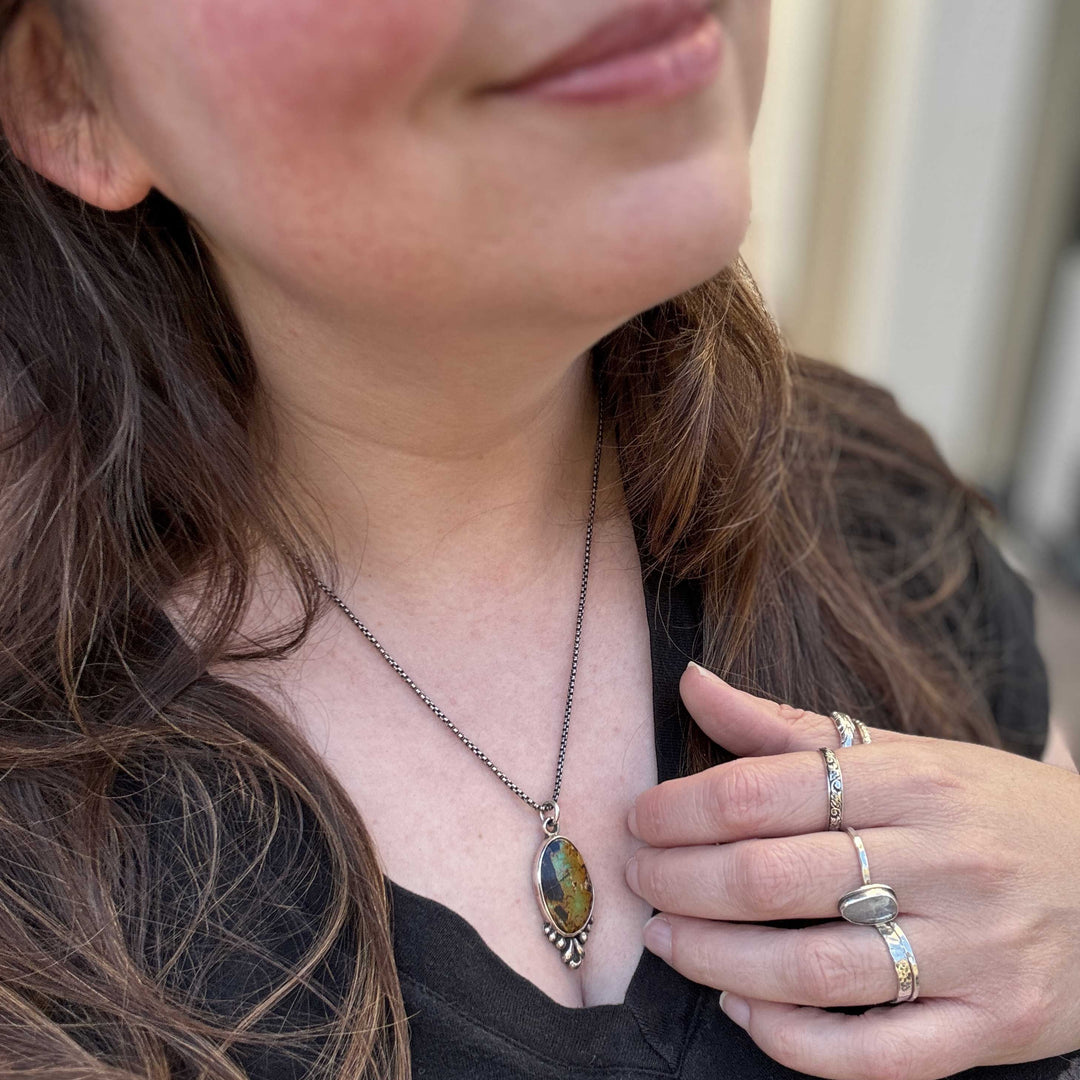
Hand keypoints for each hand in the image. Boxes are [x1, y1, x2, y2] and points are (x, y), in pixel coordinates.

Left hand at [625, 661, 1079, 1079]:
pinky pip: (873, 1051)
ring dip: (713, 959)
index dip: (683, 808)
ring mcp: (974, 950)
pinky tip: (740, 1008)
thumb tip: (691, 681)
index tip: (640, 818)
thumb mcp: (902, 753)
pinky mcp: (993, 1025)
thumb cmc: (986, 807)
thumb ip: (788, 727)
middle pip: (772, 878)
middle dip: (680, 880)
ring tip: (665, 938)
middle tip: (639, 876)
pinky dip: (790, 1039)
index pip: (765, 790)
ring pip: (810, 969)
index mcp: (914, 780)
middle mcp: (946, 860)